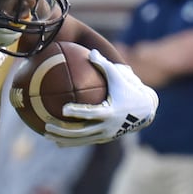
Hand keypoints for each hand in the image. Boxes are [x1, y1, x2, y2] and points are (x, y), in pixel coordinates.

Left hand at [44, 49, 158, 147]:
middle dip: (63, 131)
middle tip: (47, 126)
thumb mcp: (119, 76)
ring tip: (46, 135)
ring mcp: (105, 135)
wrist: (146, 110)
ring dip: (63, 139)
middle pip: (81, 132)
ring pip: (81, 140)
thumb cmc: (129, 88)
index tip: (62, 109)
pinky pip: (85, 141)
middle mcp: (107, 126)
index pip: (91, 113)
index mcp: (110, 112)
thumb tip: (89, 51)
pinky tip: (57, 141)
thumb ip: (104, 65)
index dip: (77, 112)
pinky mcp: (104, 139)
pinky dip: (71, 142)